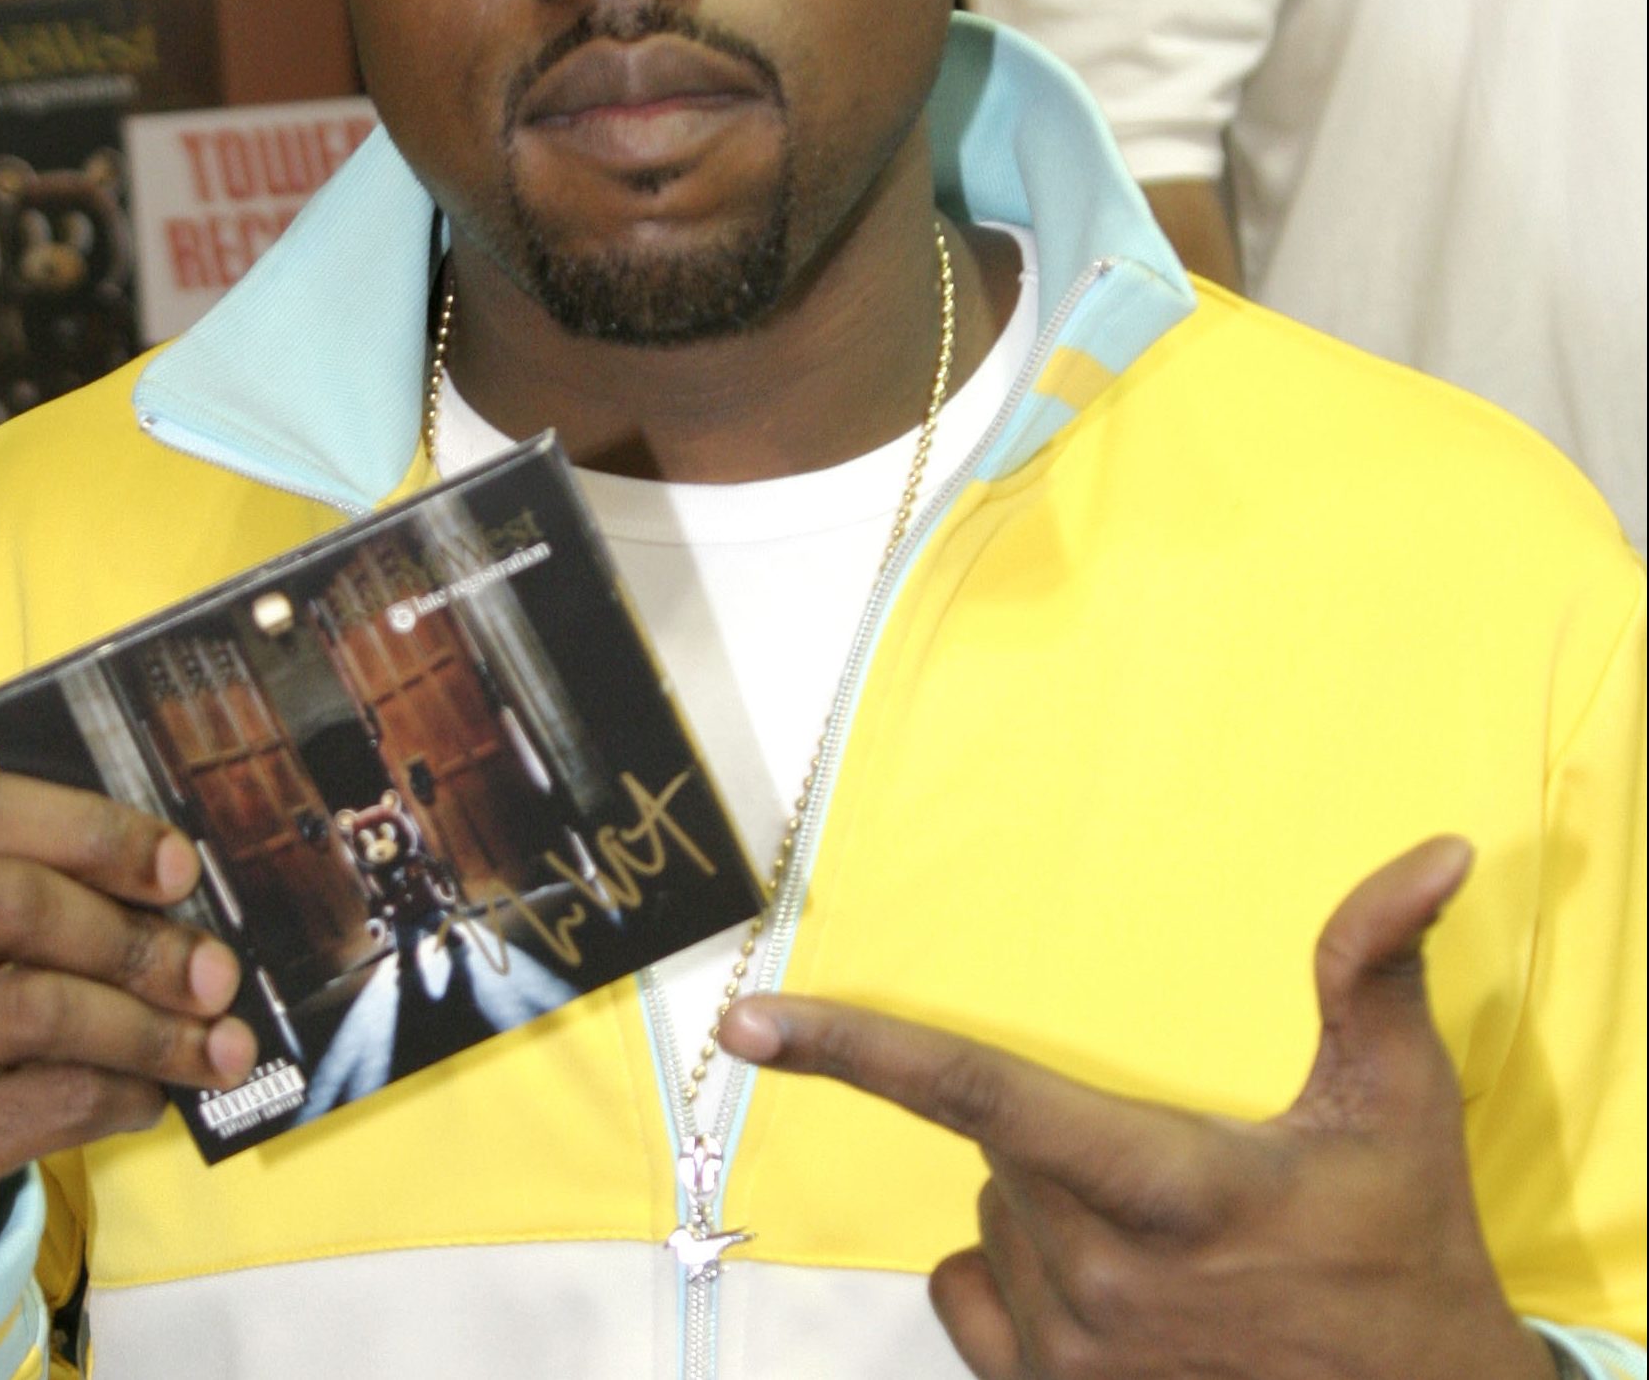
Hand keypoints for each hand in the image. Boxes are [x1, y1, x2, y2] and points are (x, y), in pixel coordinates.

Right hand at [0, 775, 256, 1306]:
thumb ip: (27, 904)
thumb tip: (181, 893)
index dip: (90, 828)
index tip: (180, 865)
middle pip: (11, 904)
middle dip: (135, 934)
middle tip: (216, 971)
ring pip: (42, 1009)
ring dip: (154, 1026)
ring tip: (218, 1044)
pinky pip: (52, 1104)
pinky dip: (128, 1093)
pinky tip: (153, 1094)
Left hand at [720, 837, 1554, 1379]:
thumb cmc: (1403, 1257)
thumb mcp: (1401, 1105)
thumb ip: (1377, 967)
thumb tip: (1435, 852)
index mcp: (1158, 1189)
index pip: (975, 1092)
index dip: (851, 1049)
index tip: (745, 1020)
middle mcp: (1093, 1283)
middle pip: (996, 1150)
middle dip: (1054, 1133)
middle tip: (1173, 1164)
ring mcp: (1070, 1366)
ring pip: (988, 1225)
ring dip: (1044, 1210)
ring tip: (1168, 1245)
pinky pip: (971, 1301)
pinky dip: (1013, 1279)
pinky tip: (1111, 1294)